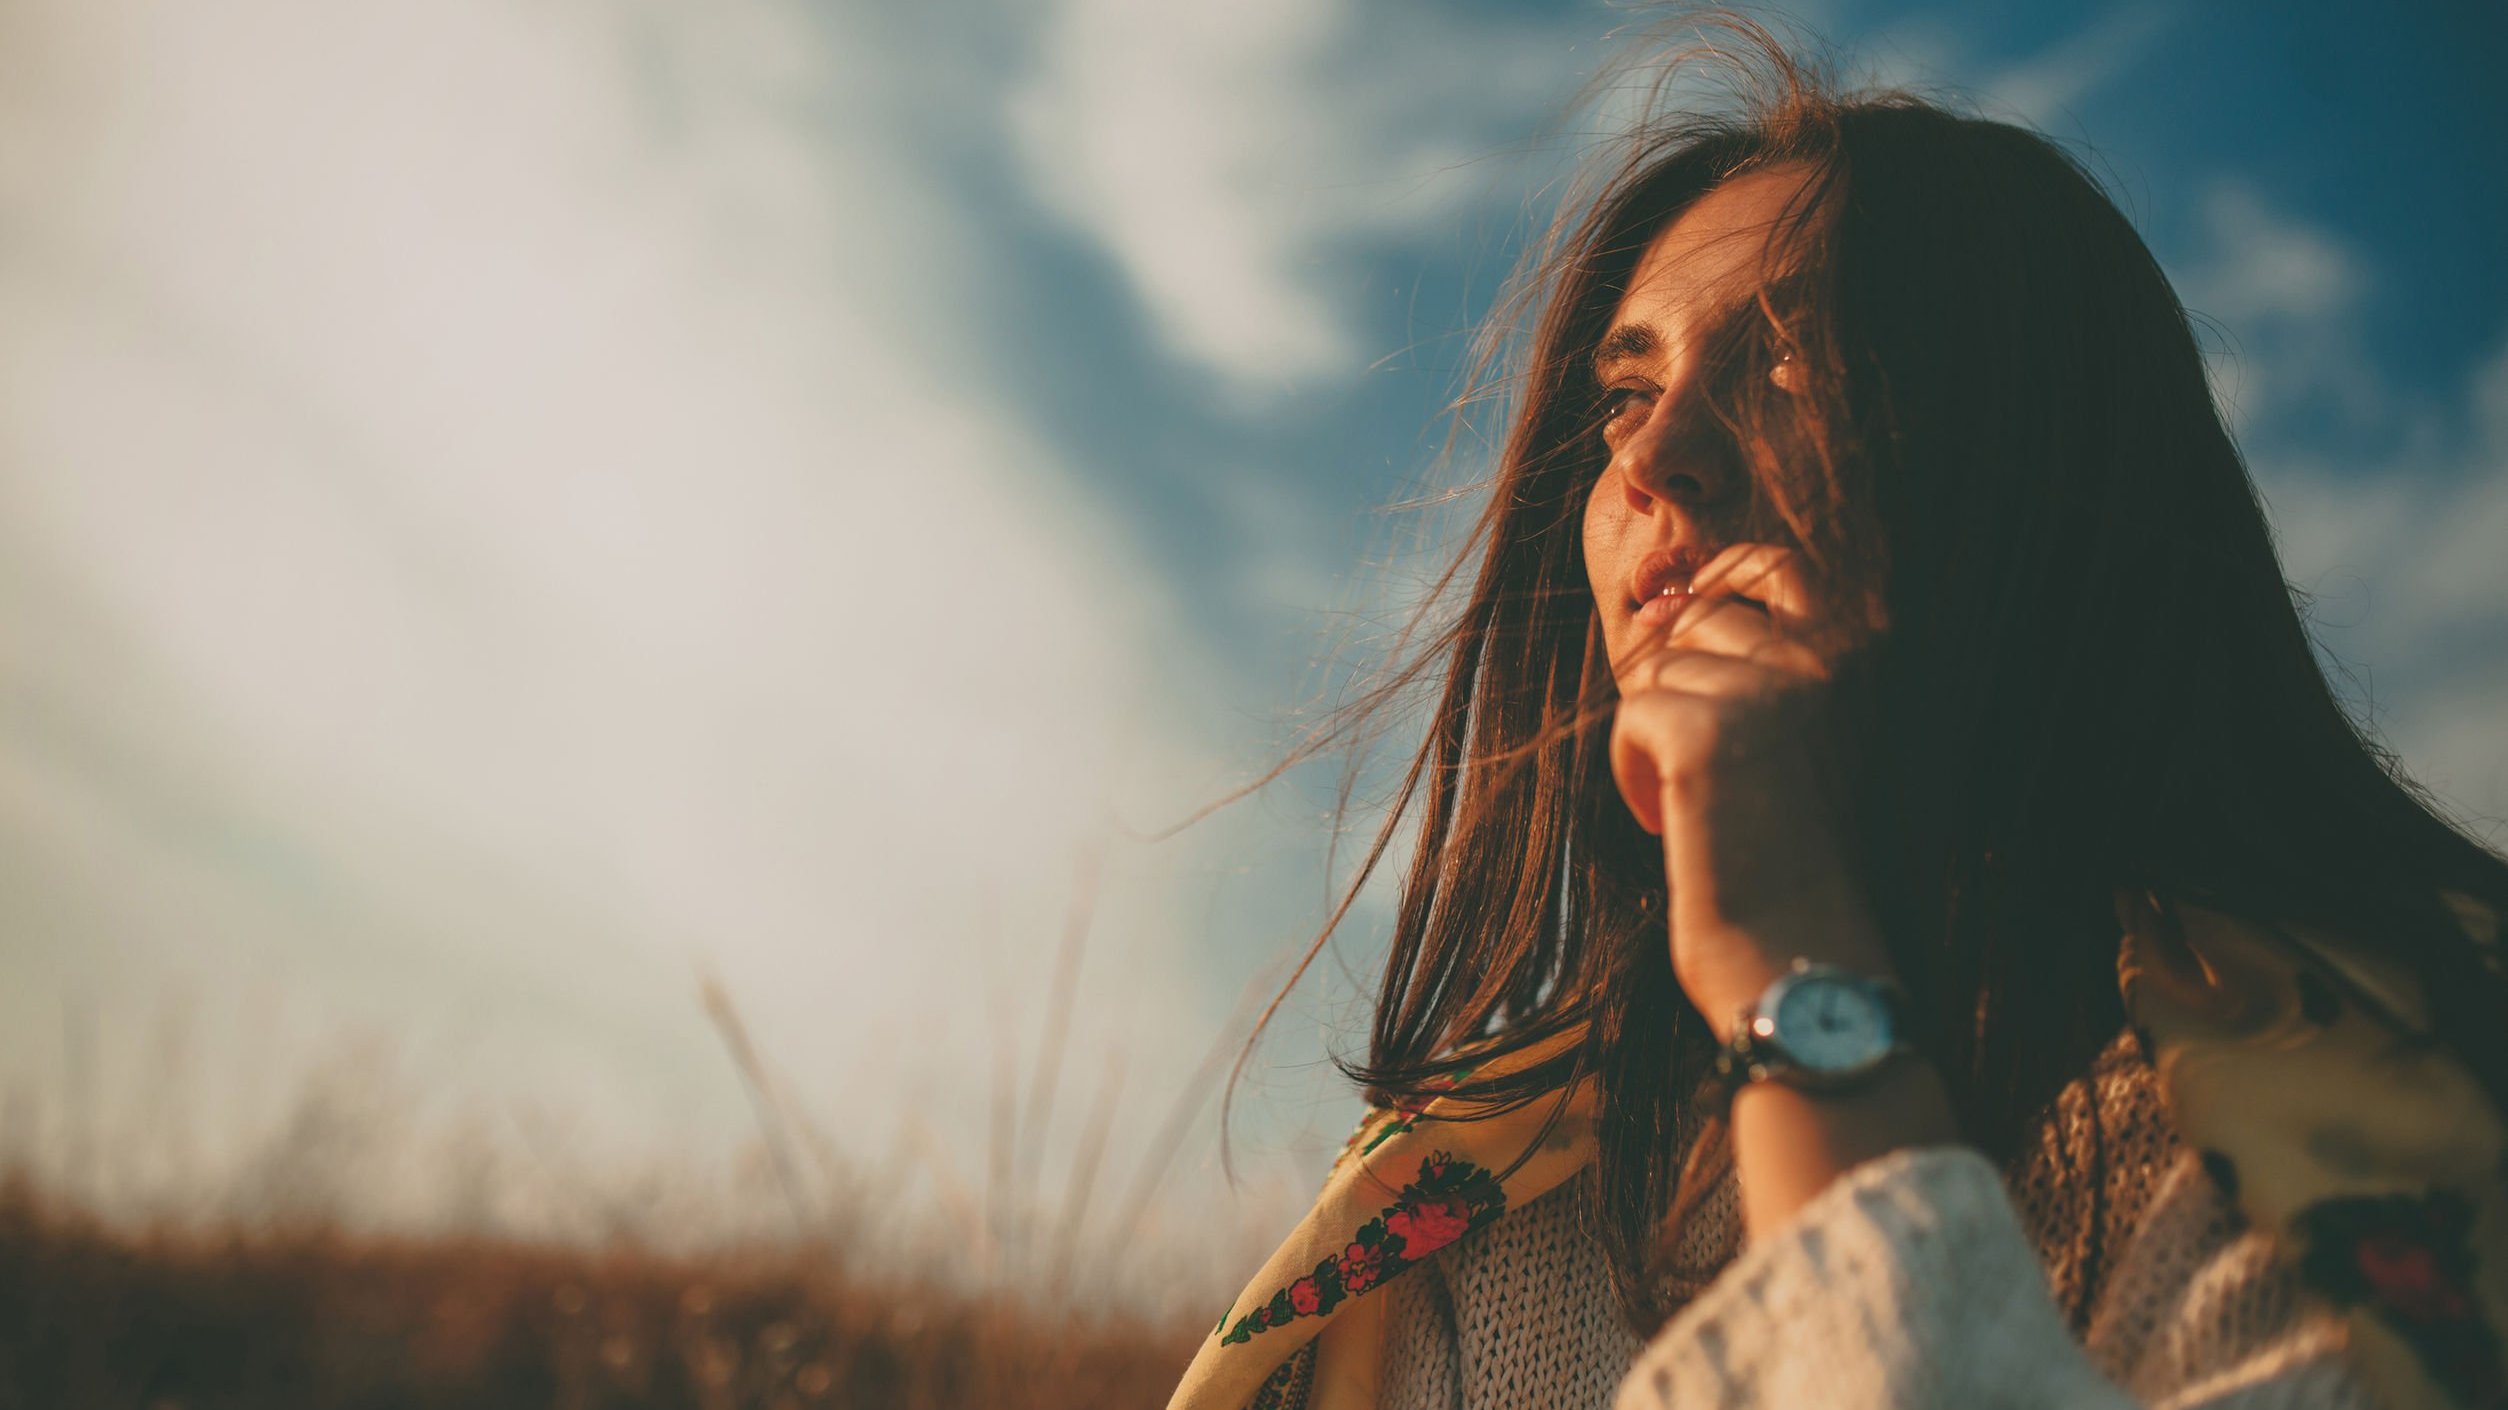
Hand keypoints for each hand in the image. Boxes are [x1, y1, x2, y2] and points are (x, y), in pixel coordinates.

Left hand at [1604, 544, 1890, 1028]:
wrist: (1809, 963)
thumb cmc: (1804, 864)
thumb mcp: (1806, 745)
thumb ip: (1760, 670)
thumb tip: (1659, 605)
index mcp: (1863, 657)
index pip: (1773, 564)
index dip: (1716, 586)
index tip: (1688, 637)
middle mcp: (1826, 659)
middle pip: (1697, 620)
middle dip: (1675, 684)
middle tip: (1696, 766)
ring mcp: (1768, 690)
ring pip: (1657, 673)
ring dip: (1654, 739)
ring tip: (1694, 809)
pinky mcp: (1706, 733)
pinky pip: (1630, 717)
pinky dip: (1633, 773)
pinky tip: (1672, 826)